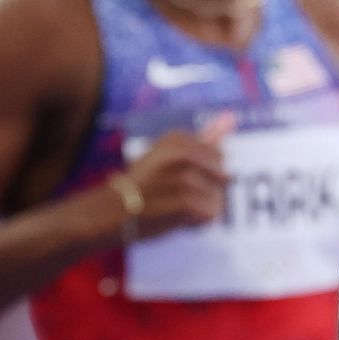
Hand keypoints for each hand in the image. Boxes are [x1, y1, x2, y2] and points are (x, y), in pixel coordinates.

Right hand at [118, 114, 234, 238]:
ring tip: (173, 207)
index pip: (219, 157)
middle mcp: (183, 154)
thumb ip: (203, 138)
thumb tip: (231, 118)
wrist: (107, 213)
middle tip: (175, 195)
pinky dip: (196, 222)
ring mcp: (184, 179)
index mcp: (179, 139)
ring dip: (200, 209)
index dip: (204, 173)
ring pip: (218, 198)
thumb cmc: (141, 185)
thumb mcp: (167, 155)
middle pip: (222, 176)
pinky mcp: (185, 203)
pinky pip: (210, 214)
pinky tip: (176, 219)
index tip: (178, 179)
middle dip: (206, 190)